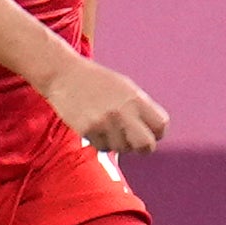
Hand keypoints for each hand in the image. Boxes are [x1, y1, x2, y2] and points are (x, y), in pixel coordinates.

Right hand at [40, 58, 169, 153]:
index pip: (161, 125)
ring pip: (122, 149)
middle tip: (135, 143)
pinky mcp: (88, 130)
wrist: (64, 75)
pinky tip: (96, 128)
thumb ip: (139, 108)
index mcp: (135, 98)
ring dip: (118, 144)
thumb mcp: (124, 87)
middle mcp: (123, 111)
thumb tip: (152, 132)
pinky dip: (102, 142)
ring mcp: (105, 122)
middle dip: (143, 147)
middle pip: (146, 145)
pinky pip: (103, 147)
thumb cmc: (96, 81)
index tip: (149, 132)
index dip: (157, 132)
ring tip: (109, 129)